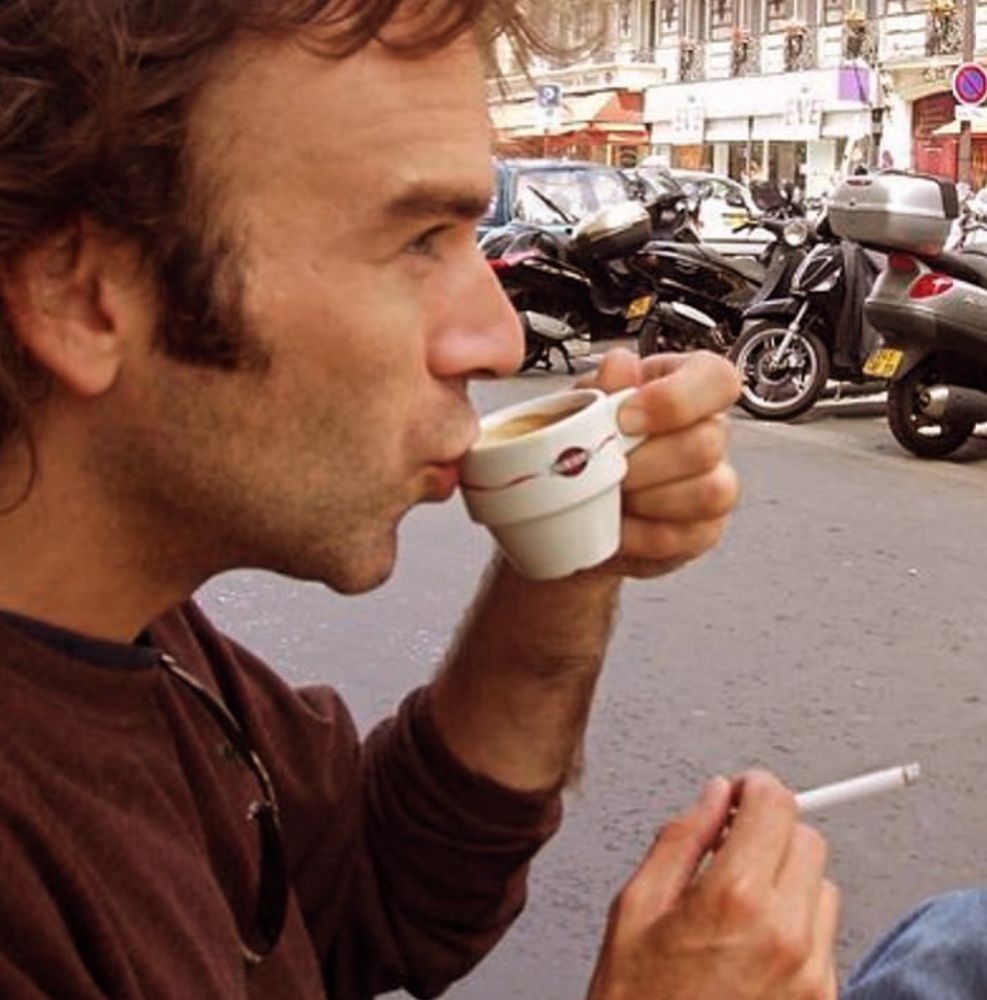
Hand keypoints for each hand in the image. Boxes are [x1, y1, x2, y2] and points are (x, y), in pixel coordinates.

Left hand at [578, 347, 741, 578]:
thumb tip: (620, 366)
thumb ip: (601, 384)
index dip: (676, 400)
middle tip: (605, 468)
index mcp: (686, 386)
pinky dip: (641, 536)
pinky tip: (616, 527)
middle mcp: (710, 432)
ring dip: (647, 499)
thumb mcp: (582, 406)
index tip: (626, 418)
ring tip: (610, 497)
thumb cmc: (589, 446)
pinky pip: (686, 536)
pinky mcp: (703, 530)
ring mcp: (714, 483)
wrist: (573, 508)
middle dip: (644, 462)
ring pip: (709, 492)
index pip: (716, 379)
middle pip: (706, 443)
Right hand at [586, 771, 839, 999]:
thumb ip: (681, 839)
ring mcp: (810, 972)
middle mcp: (785, 933)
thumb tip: (712, 798)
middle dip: (772, 829)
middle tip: (734, 842)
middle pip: (808, 837)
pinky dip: (798, 922)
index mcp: (734, 899)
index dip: (755, 787)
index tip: (741, 791)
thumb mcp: (635, 908)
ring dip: (788, 876)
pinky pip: (825, 935)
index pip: (776, 805)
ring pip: (822, 884)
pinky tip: (754, 941)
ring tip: (741, 900)